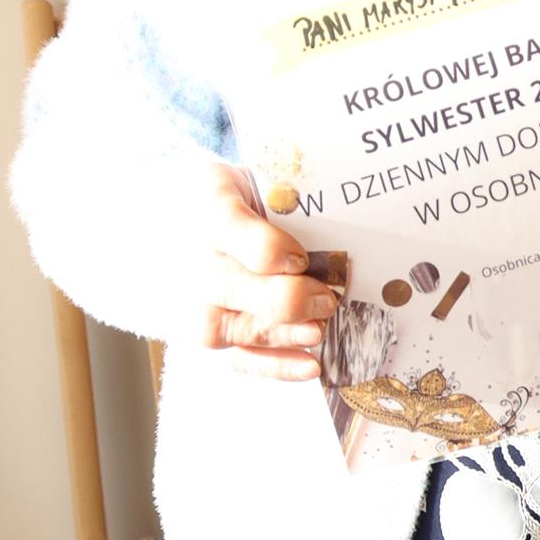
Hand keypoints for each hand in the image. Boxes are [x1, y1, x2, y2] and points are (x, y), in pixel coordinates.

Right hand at [190, 161, 337, 378]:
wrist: (205, 215)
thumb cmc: (253, 195)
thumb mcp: (270, 173)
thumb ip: (296, 186)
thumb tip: (346, 203)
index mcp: (210, 202)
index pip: (228, 225)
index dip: (268, 249)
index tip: (300, 257)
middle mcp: (193, 254)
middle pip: (229, 284)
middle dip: (287, 298)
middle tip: (327, 298)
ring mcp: (198, 297)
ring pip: (227, 328)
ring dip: (281, 334)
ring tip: (318, 331)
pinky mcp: (212, 330)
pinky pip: (236, 357)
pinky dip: (274, 366)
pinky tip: (311, 365)